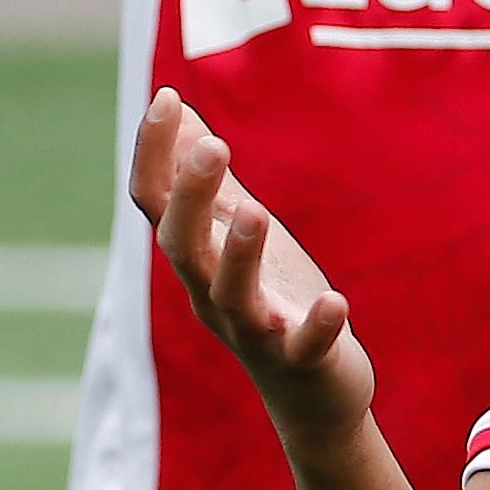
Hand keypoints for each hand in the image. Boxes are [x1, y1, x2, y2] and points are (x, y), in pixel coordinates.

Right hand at [132, 88, 374, 435]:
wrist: (311, 392)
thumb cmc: (270, 297)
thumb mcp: (236, 229)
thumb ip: (207, 174)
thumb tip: (173, 107)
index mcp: (196, 257)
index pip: (155, 203)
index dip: (153, 153)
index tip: (166, 97)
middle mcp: (213, 294)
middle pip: (182, 247)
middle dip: (192, 197)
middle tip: (214, 145)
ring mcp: (255, 329)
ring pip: (232, 295)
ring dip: (240, 254)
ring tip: (255, 211)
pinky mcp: (301, 360)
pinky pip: (303, 345)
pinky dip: (316, 324)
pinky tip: (335, 302)